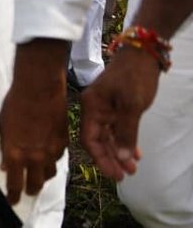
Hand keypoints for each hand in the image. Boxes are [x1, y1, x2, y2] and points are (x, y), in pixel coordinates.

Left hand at [0, 39, 69, 204]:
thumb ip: (6, 148)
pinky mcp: (64, 143)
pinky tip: (47, 155)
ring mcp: (52, 152)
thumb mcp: (2, 127)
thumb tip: (7, 165)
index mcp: (16, 155)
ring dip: (43, 176)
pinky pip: (58, 158)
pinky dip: (52, 160)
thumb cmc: (14, 104)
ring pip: (50, 173)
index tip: (12, 201)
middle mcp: (36, 158)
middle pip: (36, 185)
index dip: (13, 195)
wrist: (38, 89)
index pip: (15, 184)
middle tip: (26, 191)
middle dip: (30, 190)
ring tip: (38, 174)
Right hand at [80, 49, 158, 179]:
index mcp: (91, 107)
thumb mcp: (131, 106)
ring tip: (132, 169)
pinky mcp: (117, 106)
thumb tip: (121, 159)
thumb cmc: (133, 78)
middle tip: (125, 176)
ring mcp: (105, 107)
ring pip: (109, 136)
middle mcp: (95, 108)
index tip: (114, 174)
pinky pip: (117, 129)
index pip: (89, 138)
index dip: (100, 158)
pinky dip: (125, 141)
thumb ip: (125, 132)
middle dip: (110, 159)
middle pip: (98, 140)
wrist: (142, 55)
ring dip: (119, 152)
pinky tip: (135, 153)